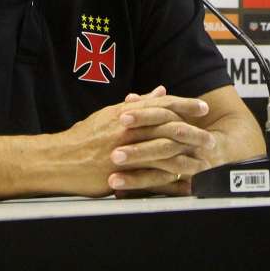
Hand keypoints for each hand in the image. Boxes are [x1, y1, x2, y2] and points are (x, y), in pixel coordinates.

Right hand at [53, 86, 212, 196]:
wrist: (59, 160)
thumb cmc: (84, 137)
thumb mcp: (111, 114)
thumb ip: (139, 104)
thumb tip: (161, 91)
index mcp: (126, 113)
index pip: (162, 105)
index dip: (185, 105)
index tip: (203, 108)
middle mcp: (127, 129)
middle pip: (167, 125)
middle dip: (192, 129)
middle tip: (210, 133)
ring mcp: (124, 151)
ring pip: (162, 149)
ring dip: (185, 153)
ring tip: (203, 157)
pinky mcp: (121, 172)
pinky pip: (150, 174)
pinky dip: (168, 176)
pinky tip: (182, 178)